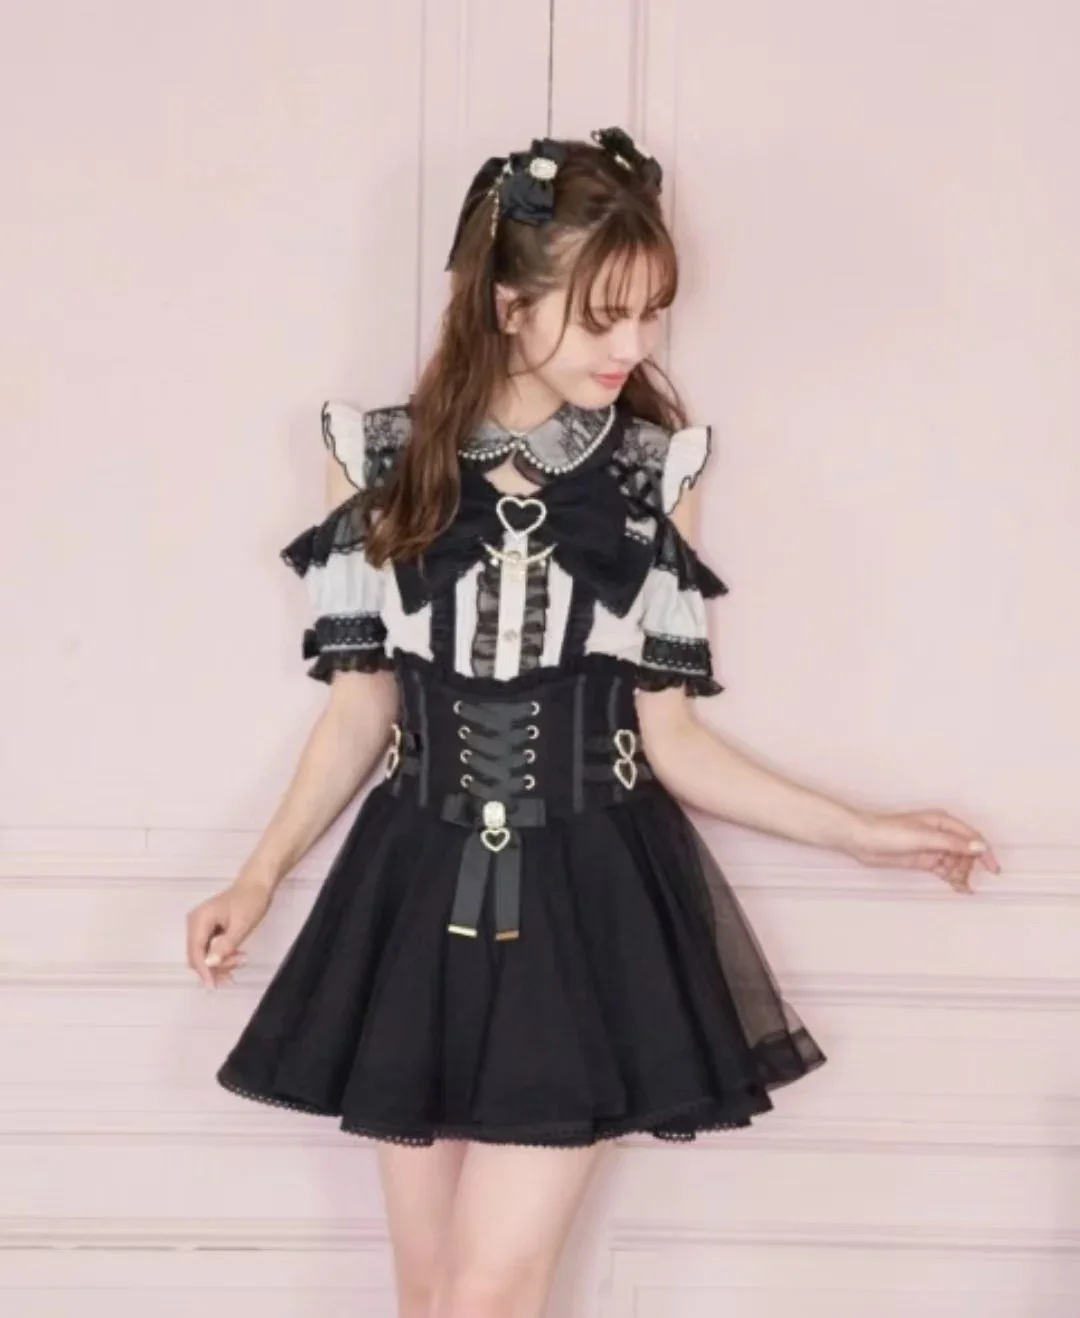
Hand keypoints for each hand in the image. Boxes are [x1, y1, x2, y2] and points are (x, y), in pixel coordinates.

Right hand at [185, 877, 272, 987]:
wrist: (257, 885)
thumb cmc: (250, 900)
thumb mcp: (241, 924)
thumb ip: (226, 944)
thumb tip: (211, 962)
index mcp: (199, 920)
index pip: (195, 952)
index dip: (204, 970)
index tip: (214, 984)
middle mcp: (195, 923)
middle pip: (197, 956)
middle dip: (215, 967)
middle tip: (235, 968)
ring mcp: (201, 927)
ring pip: (205, 955)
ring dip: (221, 962)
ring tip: (241, 959)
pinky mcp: (209, 930)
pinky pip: (211, 949)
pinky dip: (222, 956)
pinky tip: (237, 956)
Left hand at [842, 807, 1000, 892]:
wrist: (863, 840)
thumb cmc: (890, 832)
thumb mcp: (925, 837)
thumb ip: (953, 844)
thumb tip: (979, 847)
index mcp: (943, 822)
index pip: (971, 837)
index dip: (984, 852)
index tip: (993, 869)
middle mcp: (940, 834)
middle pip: (965, 851)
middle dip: (969, 866)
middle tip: (963, 879)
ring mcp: (932, 847)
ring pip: (956, 862)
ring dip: (961, 874)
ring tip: (961, 886)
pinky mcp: (923, 859)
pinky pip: (944, 869)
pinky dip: (952, 878)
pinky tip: (960, 888)